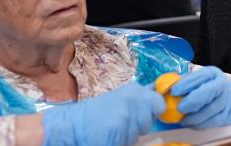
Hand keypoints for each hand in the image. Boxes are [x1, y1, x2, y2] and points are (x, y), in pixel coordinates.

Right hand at [41, 82, 163, 145]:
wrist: (71, 125)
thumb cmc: (96, 113)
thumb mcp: (121, 98)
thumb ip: (140, 98)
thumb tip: (159, 95)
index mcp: (134, 90)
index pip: (159, 102)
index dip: (154, 111)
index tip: (146, 114)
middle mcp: (133, 100)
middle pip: (149, 122)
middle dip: (139, 126)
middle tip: (121, 123)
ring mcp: (126, 116)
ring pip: (138, 134)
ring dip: (128, 136)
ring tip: (112, 129)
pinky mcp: (119, 132)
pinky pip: (128, 143)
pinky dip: (119, 143)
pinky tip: (108, 137)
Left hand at [171, 66, 230, 128]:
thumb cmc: (210, 89)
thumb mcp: (200, 81)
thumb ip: (185, 83)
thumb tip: (165, 88)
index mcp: (212, 73)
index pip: (199, 77)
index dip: (185, 84)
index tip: (174, 92)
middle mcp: (221, 84)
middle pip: (206, 92)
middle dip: (191, 101)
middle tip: (179, 108)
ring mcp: (225, 100)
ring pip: (208, 110)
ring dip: (193, 117)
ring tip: (183, 120)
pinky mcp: (227, 114)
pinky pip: (211, 122)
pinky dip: (199, 124)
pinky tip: (191, 123)